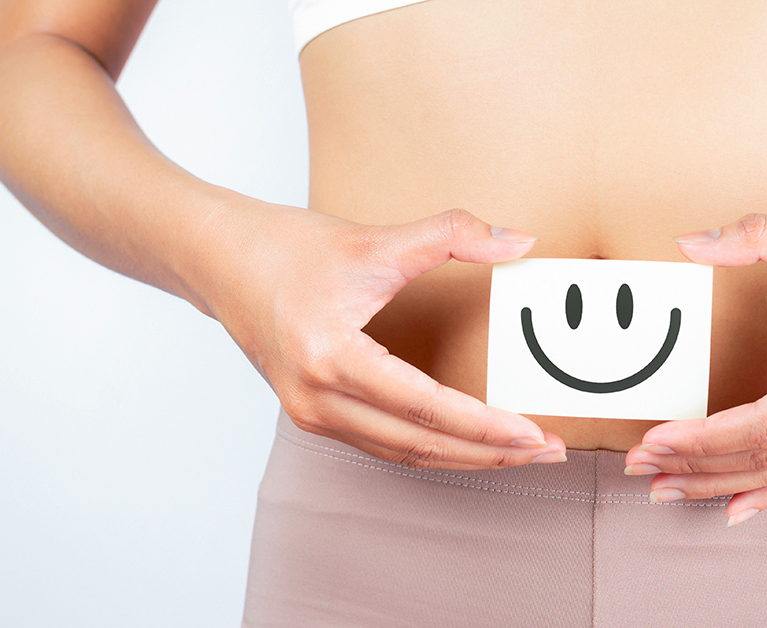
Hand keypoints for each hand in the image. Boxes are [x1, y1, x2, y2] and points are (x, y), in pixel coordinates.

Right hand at [189, 201, 566, 469]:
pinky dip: (432, 448)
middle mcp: (318, 399)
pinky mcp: (313, 413)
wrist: (216, 258)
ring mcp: (311, 413)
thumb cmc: (285, 248)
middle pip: (421, 444)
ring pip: (404, 452)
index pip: (426, 408)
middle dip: (491, 453)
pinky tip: (468, 443)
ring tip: (522, 452)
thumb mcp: (374, 238)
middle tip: (549, 450)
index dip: (485, 426)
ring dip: (466, 457)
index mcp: (331, 358)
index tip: (535, 433)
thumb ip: (452, 235)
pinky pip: (384, 445)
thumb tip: (519, 241)